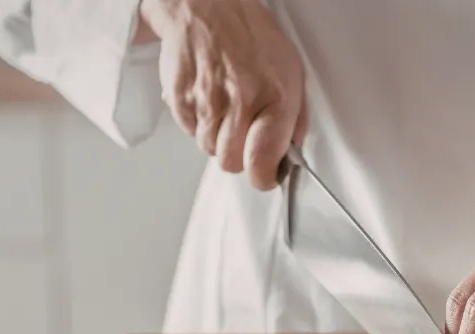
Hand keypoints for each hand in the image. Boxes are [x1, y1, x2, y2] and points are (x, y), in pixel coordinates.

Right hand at [140, 0, 306, 189]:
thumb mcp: (290, 69)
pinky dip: (198, 122)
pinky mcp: (180, 100)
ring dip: (217, 137)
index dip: (264, 176)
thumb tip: (290, 151)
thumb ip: (294, 116)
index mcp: (274, 97)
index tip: (266, 176)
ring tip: (225, 107)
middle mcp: (240, 102)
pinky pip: (189, 131)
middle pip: (231, 163)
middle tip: (243, 132)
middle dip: (238, 155)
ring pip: (208, 149)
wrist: (207, 6)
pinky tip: (208, 97)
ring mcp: (207, 102)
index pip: (263, 161)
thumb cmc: (250, 35)